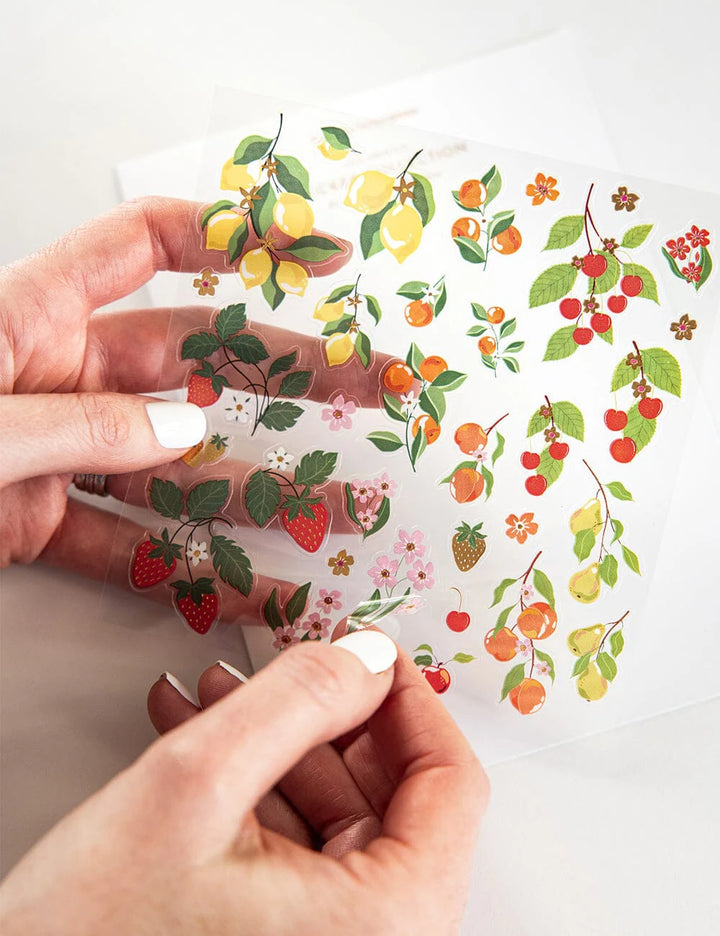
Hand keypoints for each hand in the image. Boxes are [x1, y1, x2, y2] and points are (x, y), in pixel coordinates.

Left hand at [0, 198, 382, 618]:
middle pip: (194, 363)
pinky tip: (241, 580)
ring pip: (177, 468)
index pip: (147, 248)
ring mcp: (54, 454)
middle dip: (285, 372)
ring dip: (256, 490)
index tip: (311, 254)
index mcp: (29, 314)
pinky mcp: (41, 526)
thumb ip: (79, 425)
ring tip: (331, 505)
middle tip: (358, 382)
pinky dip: (183, 567)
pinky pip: (130, 545)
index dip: (234, 240)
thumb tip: (185, 435)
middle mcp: (54, 377)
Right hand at [0, 634, 487, 933]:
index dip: (410, 701)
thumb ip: (297, 701)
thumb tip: (368, 656)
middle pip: (391, 799)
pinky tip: (199, 748)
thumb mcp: (194, 785)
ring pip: (335, 822)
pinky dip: (255, 797)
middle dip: (321, 720)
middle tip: (281, 668)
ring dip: (274, 750)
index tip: (369, 654)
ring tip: (211, 700)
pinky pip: (298, 856)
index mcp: (387, 925)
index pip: (451, 782)